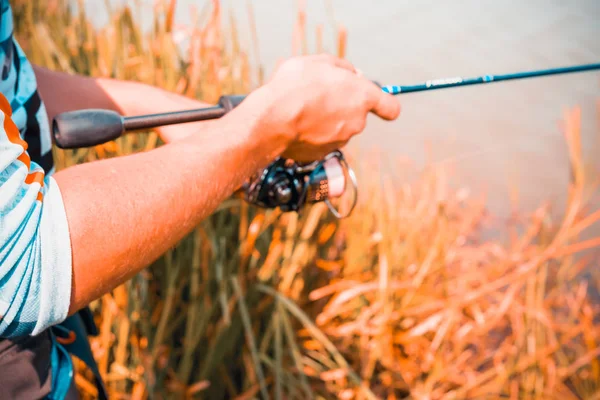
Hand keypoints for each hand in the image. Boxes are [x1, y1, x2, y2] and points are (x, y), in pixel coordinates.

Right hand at [251, 54, 400, 160]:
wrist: (273, 119)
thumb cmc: (296, 85)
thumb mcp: (319, 62)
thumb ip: (342, 68)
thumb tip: (352, 75)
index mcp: (362, 97)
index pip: (390, 107)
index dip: (385, 105)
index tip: (380, 105)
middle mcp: (357, 122)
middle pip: (356, 116)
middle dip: (341, 107)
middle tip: (318, 96)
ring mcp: (341, 141)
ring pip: (337, 129)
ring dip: (324, 121)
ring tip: (301, 110)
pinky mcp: (322, 154)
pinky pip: (320, 142)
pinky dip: (311, 136)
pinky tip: (295, 126)